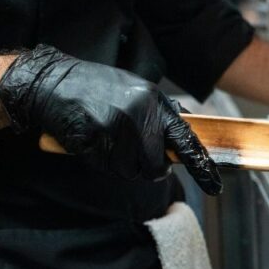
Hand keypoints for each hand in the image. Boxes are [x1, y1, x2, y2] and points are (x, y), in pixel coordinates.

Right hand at [0, 45, 221, 194]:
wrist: (53, 81)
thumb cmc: (97, 88)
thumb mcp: (137, 90)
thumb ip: (161, 113)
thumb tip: (186, 134)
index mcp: (155, 102)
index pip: (187, 140)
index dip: (202, 167)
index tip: (215, 186)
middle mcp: (140, 116)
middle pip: (157, 165)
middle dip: (148, 168)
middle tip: (132, 154)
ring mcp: (117, 129)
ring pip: (131, 170)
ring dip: (121, 164)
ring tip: (108, 140)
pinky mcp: (95, 140)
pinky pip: (107, 167)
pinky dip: (101, 161)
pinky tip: (94, 141)